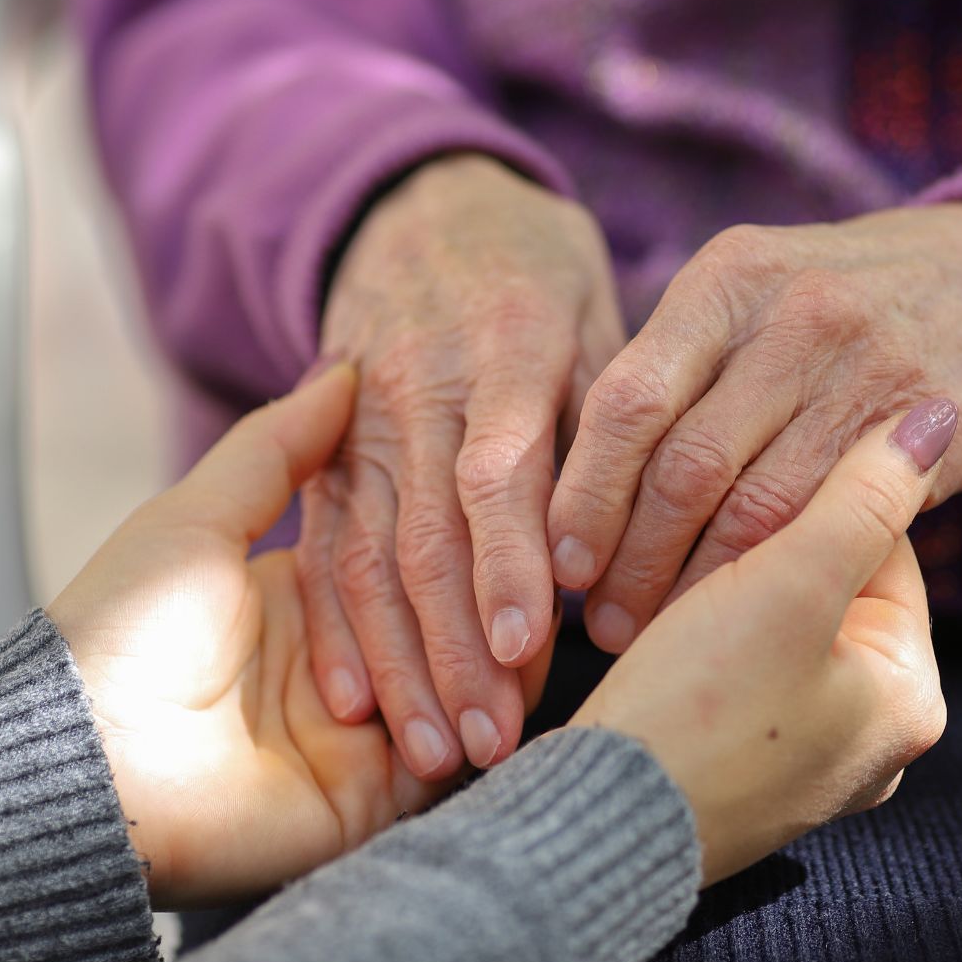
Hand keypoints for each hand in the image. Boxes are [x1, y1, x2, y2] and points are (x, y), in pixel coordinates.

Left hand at [48, 362, 548, 906]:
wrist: (88, 757)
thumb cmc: (125, 627)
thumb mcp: (200, 517)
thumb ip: (276, 450)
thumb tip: (344, 371)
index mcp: (302, 599)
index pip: (406, 560)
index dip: (459, 538)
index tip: (512, 506)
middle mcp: (341, 670)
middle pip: (443, 630)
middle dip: (494, 610)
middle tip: (546, 575)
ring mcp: (359, 740)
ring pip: (459, 694)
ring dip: (498, 671)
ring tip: (537, 639)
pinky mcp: (368, 802)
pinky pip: (447, 767)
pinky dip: (481, 729)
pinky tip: (515, 696)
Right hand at [299, 154, 623, 777]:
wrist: (421, 208)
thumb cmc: (539, 277)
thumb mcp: (594, 315)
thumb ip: (611, 422)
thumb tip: (641, 542)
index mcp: (504, 348)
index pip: (500, 471)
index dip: (509, 563)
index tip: (530, 651)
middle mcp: (419, 389)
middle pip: (427, 533)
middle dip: (455, 648)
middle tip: (490, 745)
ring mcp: (357, 423)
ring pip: (368, 555)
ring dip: (397, 662)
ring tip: (431, 754)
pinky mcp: (321, 452)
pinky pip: (321, 547)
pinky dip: (333, 628)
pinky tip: (353, 703)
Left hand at [547, 204, 961, 651]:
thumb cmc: (837, 311)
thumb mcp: (753, 298)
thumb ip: (673, 369)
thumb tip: (565, 483)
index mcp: (729, 279)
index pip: (629, 401)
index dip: (586, 495)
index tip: (559, 563)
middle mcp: (795, 315)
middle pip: (684, 465)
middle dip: (632, 558)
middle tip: (602, 618)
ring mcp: (867, 370)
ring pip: (755, 510)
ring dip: (696, 587)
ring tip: (657, 629)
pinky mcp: (926, 430)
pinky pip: (831, 526)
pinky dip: (776, 579)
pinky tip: (742, 612)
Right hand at [571, 401, 956, 883]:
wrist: (595, 826)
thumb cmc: (698, 711)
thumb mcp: (791, 584)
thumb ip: (864, 496)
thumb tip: (936, 420)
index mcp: (912, 699)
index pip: (886, 550)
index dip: (814, 497)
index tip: (749, 474)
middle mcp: (873, 740)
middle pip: (832, 591)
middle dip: (764, 550)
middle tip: (697, 527)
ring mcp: (806, 763)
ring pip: (776, 630)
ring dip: (722, 591)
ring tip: (663, 579)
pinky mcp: (741, 773)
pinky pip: (736, 678)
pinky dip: (698, 644)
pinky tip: (654, 632)